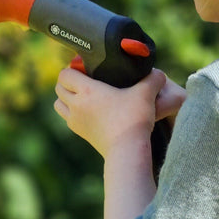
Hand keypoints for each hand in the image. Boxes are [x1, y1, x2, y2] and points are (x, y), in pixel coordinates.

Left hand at [53, 67, 185, 158]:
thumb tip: (158, 73)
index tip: (85, 68)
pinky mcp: (82, 134)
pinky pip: (68, 120)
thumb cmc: (134, 120)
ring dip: (66, 99)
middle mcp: (77, 105)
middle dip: (67, 82)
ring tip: (82, 97)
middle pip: (59, 88)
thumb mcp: (146, 94)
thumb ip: (153, 80)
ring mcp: (77, 121)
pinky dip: (73, 114)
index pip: (65, 74)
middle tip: (84, 80)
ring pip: (59, 105)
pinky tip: (89, 113)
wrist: (127, 151)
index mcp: (87, 90)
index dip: (72, 68)